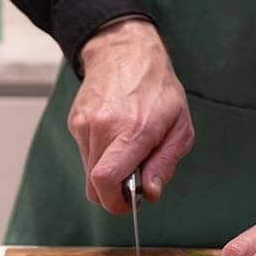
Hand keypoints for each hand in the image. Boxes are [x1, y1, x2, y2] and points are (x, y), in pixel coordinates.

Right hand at [70, 18, 193, 212]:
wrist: (126, 52)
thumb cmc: (158, 89)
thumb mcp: (180, 128)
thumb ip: (164, 164)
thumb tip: (149, 194)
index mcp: (133, 131)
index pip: (106, 181)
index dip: (115, 203)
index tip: (129, 203)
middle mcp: (103, 128)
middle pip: (94, 185)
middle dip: (113, 192)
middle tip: (132, 182)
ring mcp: (85, 125)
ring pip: (88, 172)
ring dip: (108, 172)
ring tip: (127, 150)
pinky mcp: (75, 122)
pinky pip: (85, 153)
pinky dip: (100, 155)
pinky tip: (115, 135)